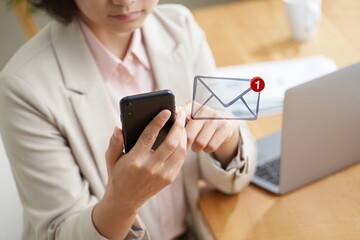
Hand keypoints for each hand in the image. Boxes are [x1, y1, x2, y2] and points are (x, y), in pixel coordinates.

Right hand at [93, 110, 186, 238]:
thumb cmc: (118, 175)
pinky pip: (181, 160)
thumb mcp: (111, 158)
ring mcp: (162, 174)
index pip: (149, 137)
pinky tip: (182, 137)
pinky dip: (184, 146)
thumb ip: (114, 142)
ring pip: (179, 151)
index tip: (166, 111)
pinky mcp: (169, 179)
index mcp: (135, 160)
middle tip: (181, 114)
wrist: (125, 200)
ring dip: (184, 135)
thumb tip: (118, 127)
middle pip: (170, 143)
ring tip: (183, 124)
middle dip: (178, 126)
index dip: (158, 122)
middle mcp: (150, 167)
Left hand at [179, 102, 239, 167]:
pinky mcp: (225, 127)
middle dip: (185, 144)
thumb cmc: (200, 123)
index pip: (180, 114)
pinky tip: (206, 146)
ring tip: (196, 145)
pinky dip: (207, 149)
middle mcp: (204, 110)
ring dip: (196, 148)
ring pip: (200, 142)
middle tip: (185, 145)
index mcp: (192, 107)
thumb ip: (177, 119)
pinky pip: (211, 146)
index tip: (174, 132)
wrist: (223, 122)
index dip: (176, 125)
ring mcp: (216, 117)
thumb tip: (167, 119)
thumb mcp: (189, 118)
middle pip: (189, 135)